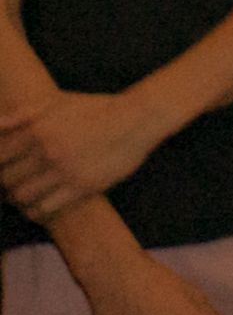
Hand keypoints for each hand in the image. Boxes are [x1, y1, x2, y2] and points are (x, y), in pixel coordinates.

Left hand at [0, 89, 162, 220]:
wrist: (137, 119)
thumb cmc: (97, 109)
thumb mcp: (57, 102)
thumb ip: (23, 114)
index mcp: (35, 130)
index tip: (4, 170)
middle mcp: (46, 151)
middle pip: (6, 178)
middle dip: (5, 184)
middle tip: (11, 187)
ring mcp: (64, 170)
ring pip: (22, 196)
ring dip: (18, 200)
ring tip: (23, 199)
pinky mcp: (83, 186)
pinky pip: (46, 208)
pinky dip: (36, 212)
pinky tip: (37, 210)